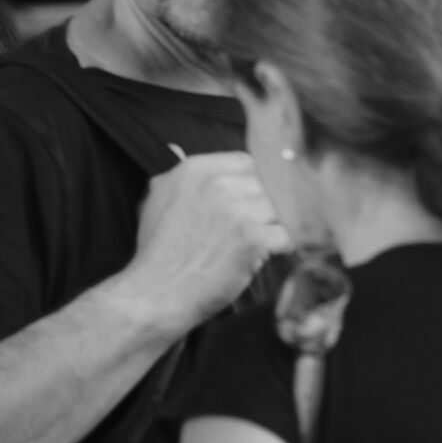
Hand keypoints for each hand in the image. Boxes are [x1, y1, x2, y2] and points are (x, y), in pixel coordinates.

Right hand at [127, 150, 288, 333]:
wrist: (156, 293)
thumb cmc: (156, 253)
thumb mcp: (155, 200)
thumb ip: (175, 174)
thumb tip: (178, 149)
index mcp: (195, 170)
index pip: (246, 162)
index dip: (254, 183)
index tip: (253, 199)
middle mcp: (217, 185)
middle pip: (266, 185)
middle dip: (266, 206)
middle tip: (259, 226)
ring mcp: (237, 211)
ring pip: (279, 209)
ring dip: (274, 226)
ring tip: (261, 244)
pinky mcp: (252, 239)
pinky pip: (286, 235)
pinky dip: (282, 247)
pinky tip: (268, 255)